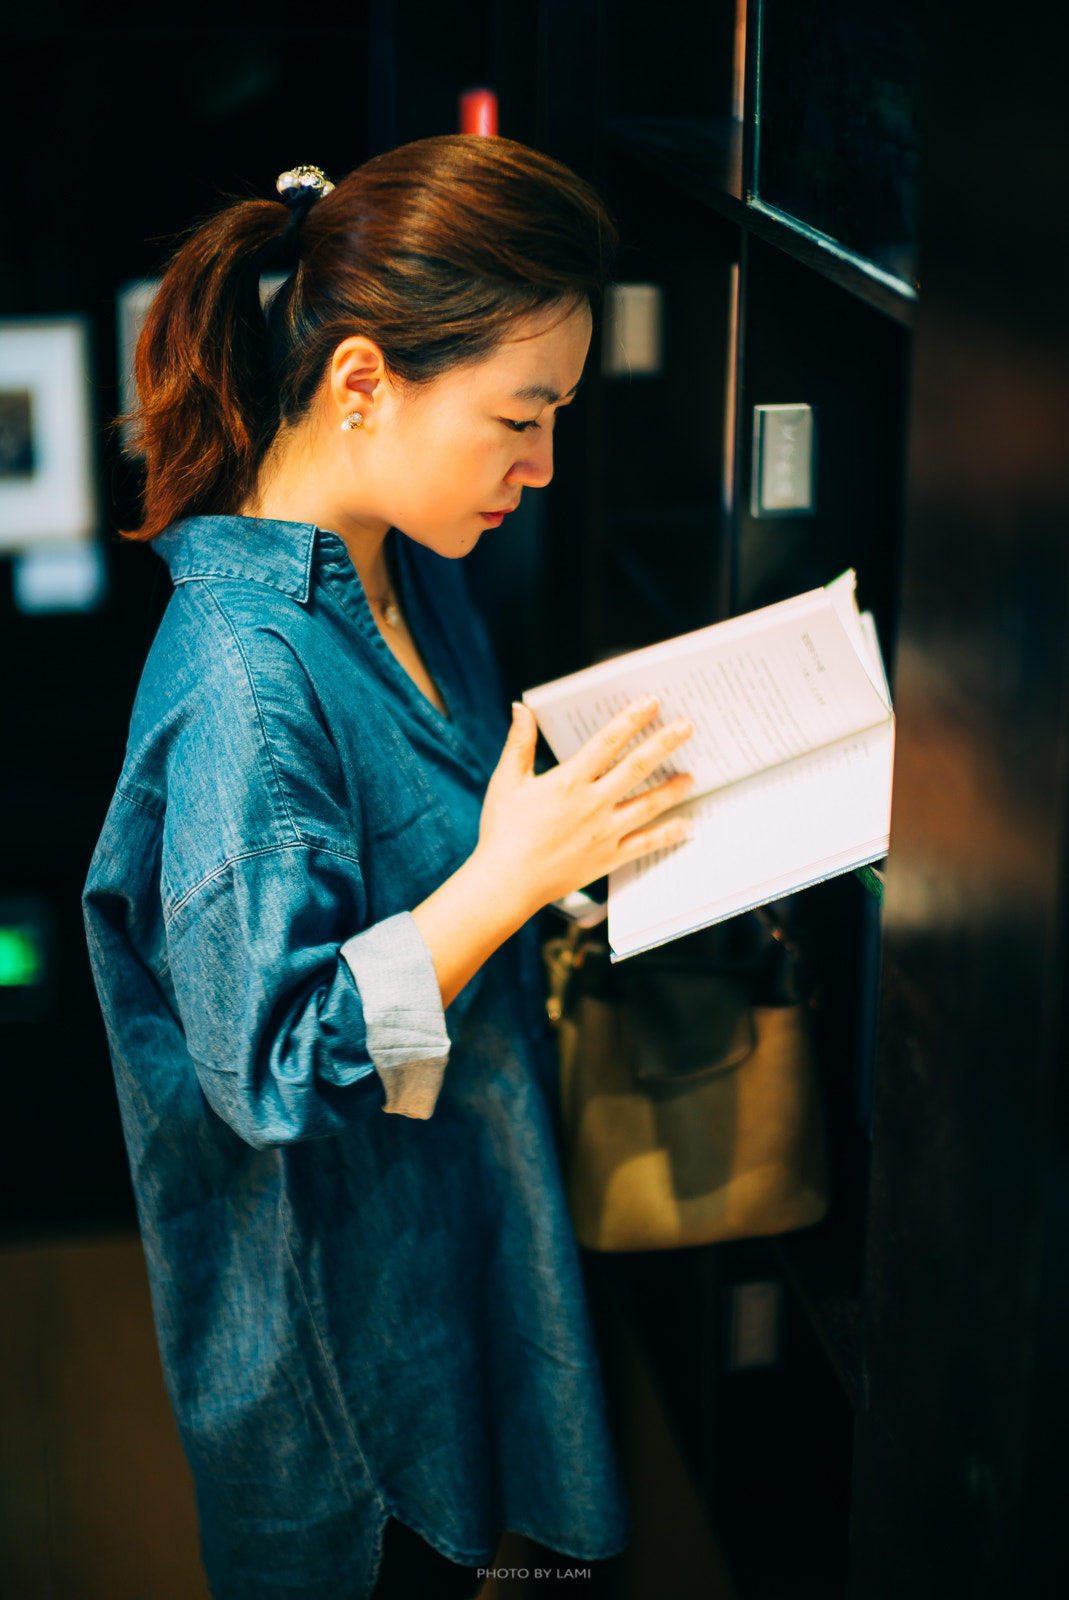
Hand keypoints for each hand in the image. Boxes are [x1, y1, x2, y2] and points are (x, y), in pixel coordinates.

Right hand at [474, 697, 694, 921]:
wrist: (507, 882)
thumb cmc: (503, 831)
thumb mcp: (506, 781)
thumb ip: (519, 743)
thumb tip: (521, 708)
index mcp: (569, 781)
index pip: (607, 742)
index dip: (631, 719)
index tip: (652, 703)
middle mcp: (593, 804)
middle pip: (637, 767)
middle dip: (664, 744)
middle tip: (686, 727)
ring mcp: (604, 832)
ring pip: (649, 805)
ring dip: (672, 788)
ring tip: (691, 776)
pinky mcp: (608, 857)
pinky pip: (645, 844)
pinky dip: (668, 834)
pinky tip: (686, 825)